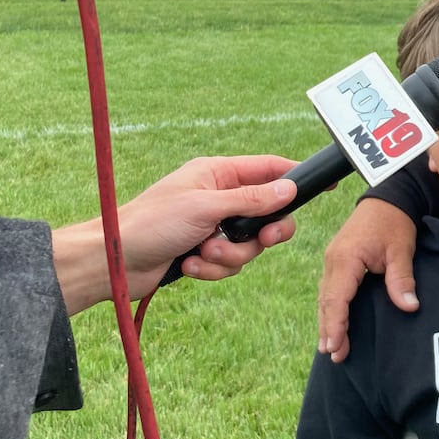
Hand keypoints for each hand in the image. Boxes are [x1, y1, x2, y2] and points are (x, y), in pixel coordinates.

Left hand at [53, 154, 297, 312]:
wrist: (115, 263)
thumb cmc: (150, 223)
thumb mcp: (205, 207)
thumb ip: (250, 199)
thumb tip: (288, 188)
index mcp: (218, 174)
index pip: (268, 169)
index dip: (296, 178)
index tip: (324, 187)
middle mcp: (219, 198)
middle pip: (267, 214)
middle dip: (262, 233)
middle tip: (262, 238)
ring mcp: (212, 227)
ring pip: (249, 245)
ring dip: (229, 255)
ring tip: (201, 253)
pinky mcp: (204, 252)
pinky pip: (229, 263)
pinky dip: (212, 268)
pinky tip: (188, 266)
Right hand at [319, 197, 418, 360]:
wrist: (387, 196)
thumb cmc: (395, 221)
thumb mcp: (401, 249)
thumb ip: (401, 278)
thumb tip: (409, 307)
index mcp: (346, 259)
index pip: (337, 298)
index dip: (336, 325)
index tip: (335, 346)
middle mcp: (333, 260)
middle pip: (326, 301)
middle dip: (329, 329)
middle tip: (333, 354)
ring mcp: (332, 260)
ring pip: (325, 296)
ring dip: (327, 321)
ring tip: (330, 347)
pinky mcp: (337, 260)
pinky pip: (330, 289)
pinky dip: (330, 308)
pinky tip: (333, 323)